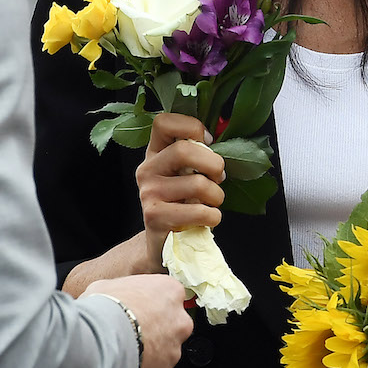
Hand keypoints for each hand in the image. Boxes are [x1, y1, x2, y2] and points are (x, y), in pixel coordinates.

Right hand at [83, 273, 192, 367]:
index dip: (151, 302)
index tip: (139, 307)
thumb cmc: (105, 309)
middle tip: (131, 330)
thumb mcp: (107, 286)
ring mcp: (173, 351)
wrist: (99, 341)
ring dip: (148, 352)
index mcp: (170, 292)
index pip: (169, 294)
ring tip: (123, 350)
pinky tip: (123, 365)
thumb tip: (113, 296)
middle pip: (172, 325)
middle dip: (155, 329)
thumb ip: (122, 290)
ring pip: (164, 352)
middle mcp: (179, 321)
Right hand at [135, 113, 224, 270]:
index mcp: (155, 153)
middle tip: (217, 178)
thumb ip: (196, 155)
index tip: (208, 142)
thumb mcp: (186, 175)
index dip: (191, 126)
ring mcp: (148, 193)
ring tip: (212, 202)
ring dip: (217, 195)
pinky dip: (213, 216)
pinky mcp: (155, 217)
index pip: (164, 122)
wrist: (163, 244)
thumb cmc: (182, 204)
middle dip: (213, 164)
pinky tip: (208, 219)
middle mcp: (147, 169)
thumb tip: (219, 141)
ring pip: (197, 183)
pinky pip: (198, 211)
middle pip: (183, 150)